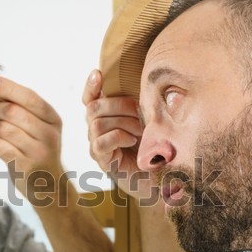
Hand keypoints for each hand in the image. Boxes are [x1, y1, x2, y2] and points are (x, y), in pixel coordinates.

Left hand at [0, 75, 63, 201]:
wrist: (49, 186)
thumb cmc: (37, 149)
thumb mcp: (40, 127)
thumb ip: (22, 107)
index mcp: (53, 119)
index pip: (29, 97)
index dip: (8, 87)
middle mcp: (49, 134)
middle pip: (12, 111)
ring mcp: (38, 152)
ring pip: (3, 128)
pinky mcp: (25, 167)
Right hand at [83, 69, 152, 199]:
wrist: (162, 179)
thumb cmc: (157, 148)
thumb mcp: (151, 120)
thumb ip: (143, 105)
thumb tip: (148, 85)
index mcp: (106, 118)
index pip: (89, 99)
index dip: (90, 86)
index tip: (97, 72)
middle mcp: (96, 131)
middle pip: (93, 108)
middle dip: (119, 104)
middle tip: (141, 113)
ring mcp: (97, 147)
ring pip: (97, 124)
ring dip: (123, 123)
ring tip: (141, 131)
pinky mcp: (102, 161)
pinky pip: (100, 142)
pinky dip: (118, 137)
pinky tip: (132, 142)